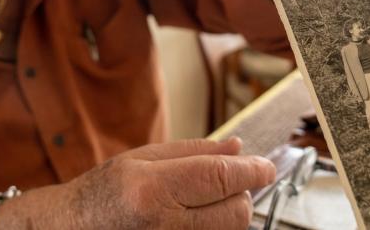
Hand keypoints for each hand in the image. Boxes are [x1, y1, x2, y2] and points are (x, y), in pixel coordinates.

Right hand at [0, 137, 275, 229]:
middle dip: (241, 193)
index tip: (266, 167)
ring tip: (203, 202)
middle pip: (235, 212)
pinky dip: (217, 228)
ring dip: (230, 212)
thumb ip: (194, 152)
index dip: (252, 171)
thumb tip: (239, 147)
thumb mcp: (142, 158)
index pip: (220, 178)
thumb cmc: (103, 192)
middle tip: (228, 181)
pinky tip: (197, 218)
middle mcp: (163, 226)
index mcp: (151, 190)